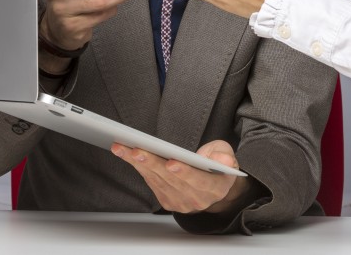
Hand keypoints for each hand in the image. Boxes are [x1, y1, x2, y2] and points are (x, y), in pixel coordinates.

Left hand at [111, 139, 251, 213]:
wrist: (214, 185)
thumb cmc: (219, 165)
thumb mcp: (227, 155)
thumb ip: (224, 156)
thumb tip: (223, 161)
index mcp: (215, 188)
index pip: (199, 181)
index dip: (185, 172)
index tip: (172, 162)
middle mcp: (196, 199)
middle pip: (171, 180)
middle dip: (152, 163)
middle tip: (136, 150)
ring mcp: (180, 202)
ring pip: (157, 180)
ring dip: (138, 163)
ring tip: (123, 148)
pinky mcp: (167, 201)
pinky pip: (151, 182)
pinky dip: (138, 167)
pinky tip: (127, 154)